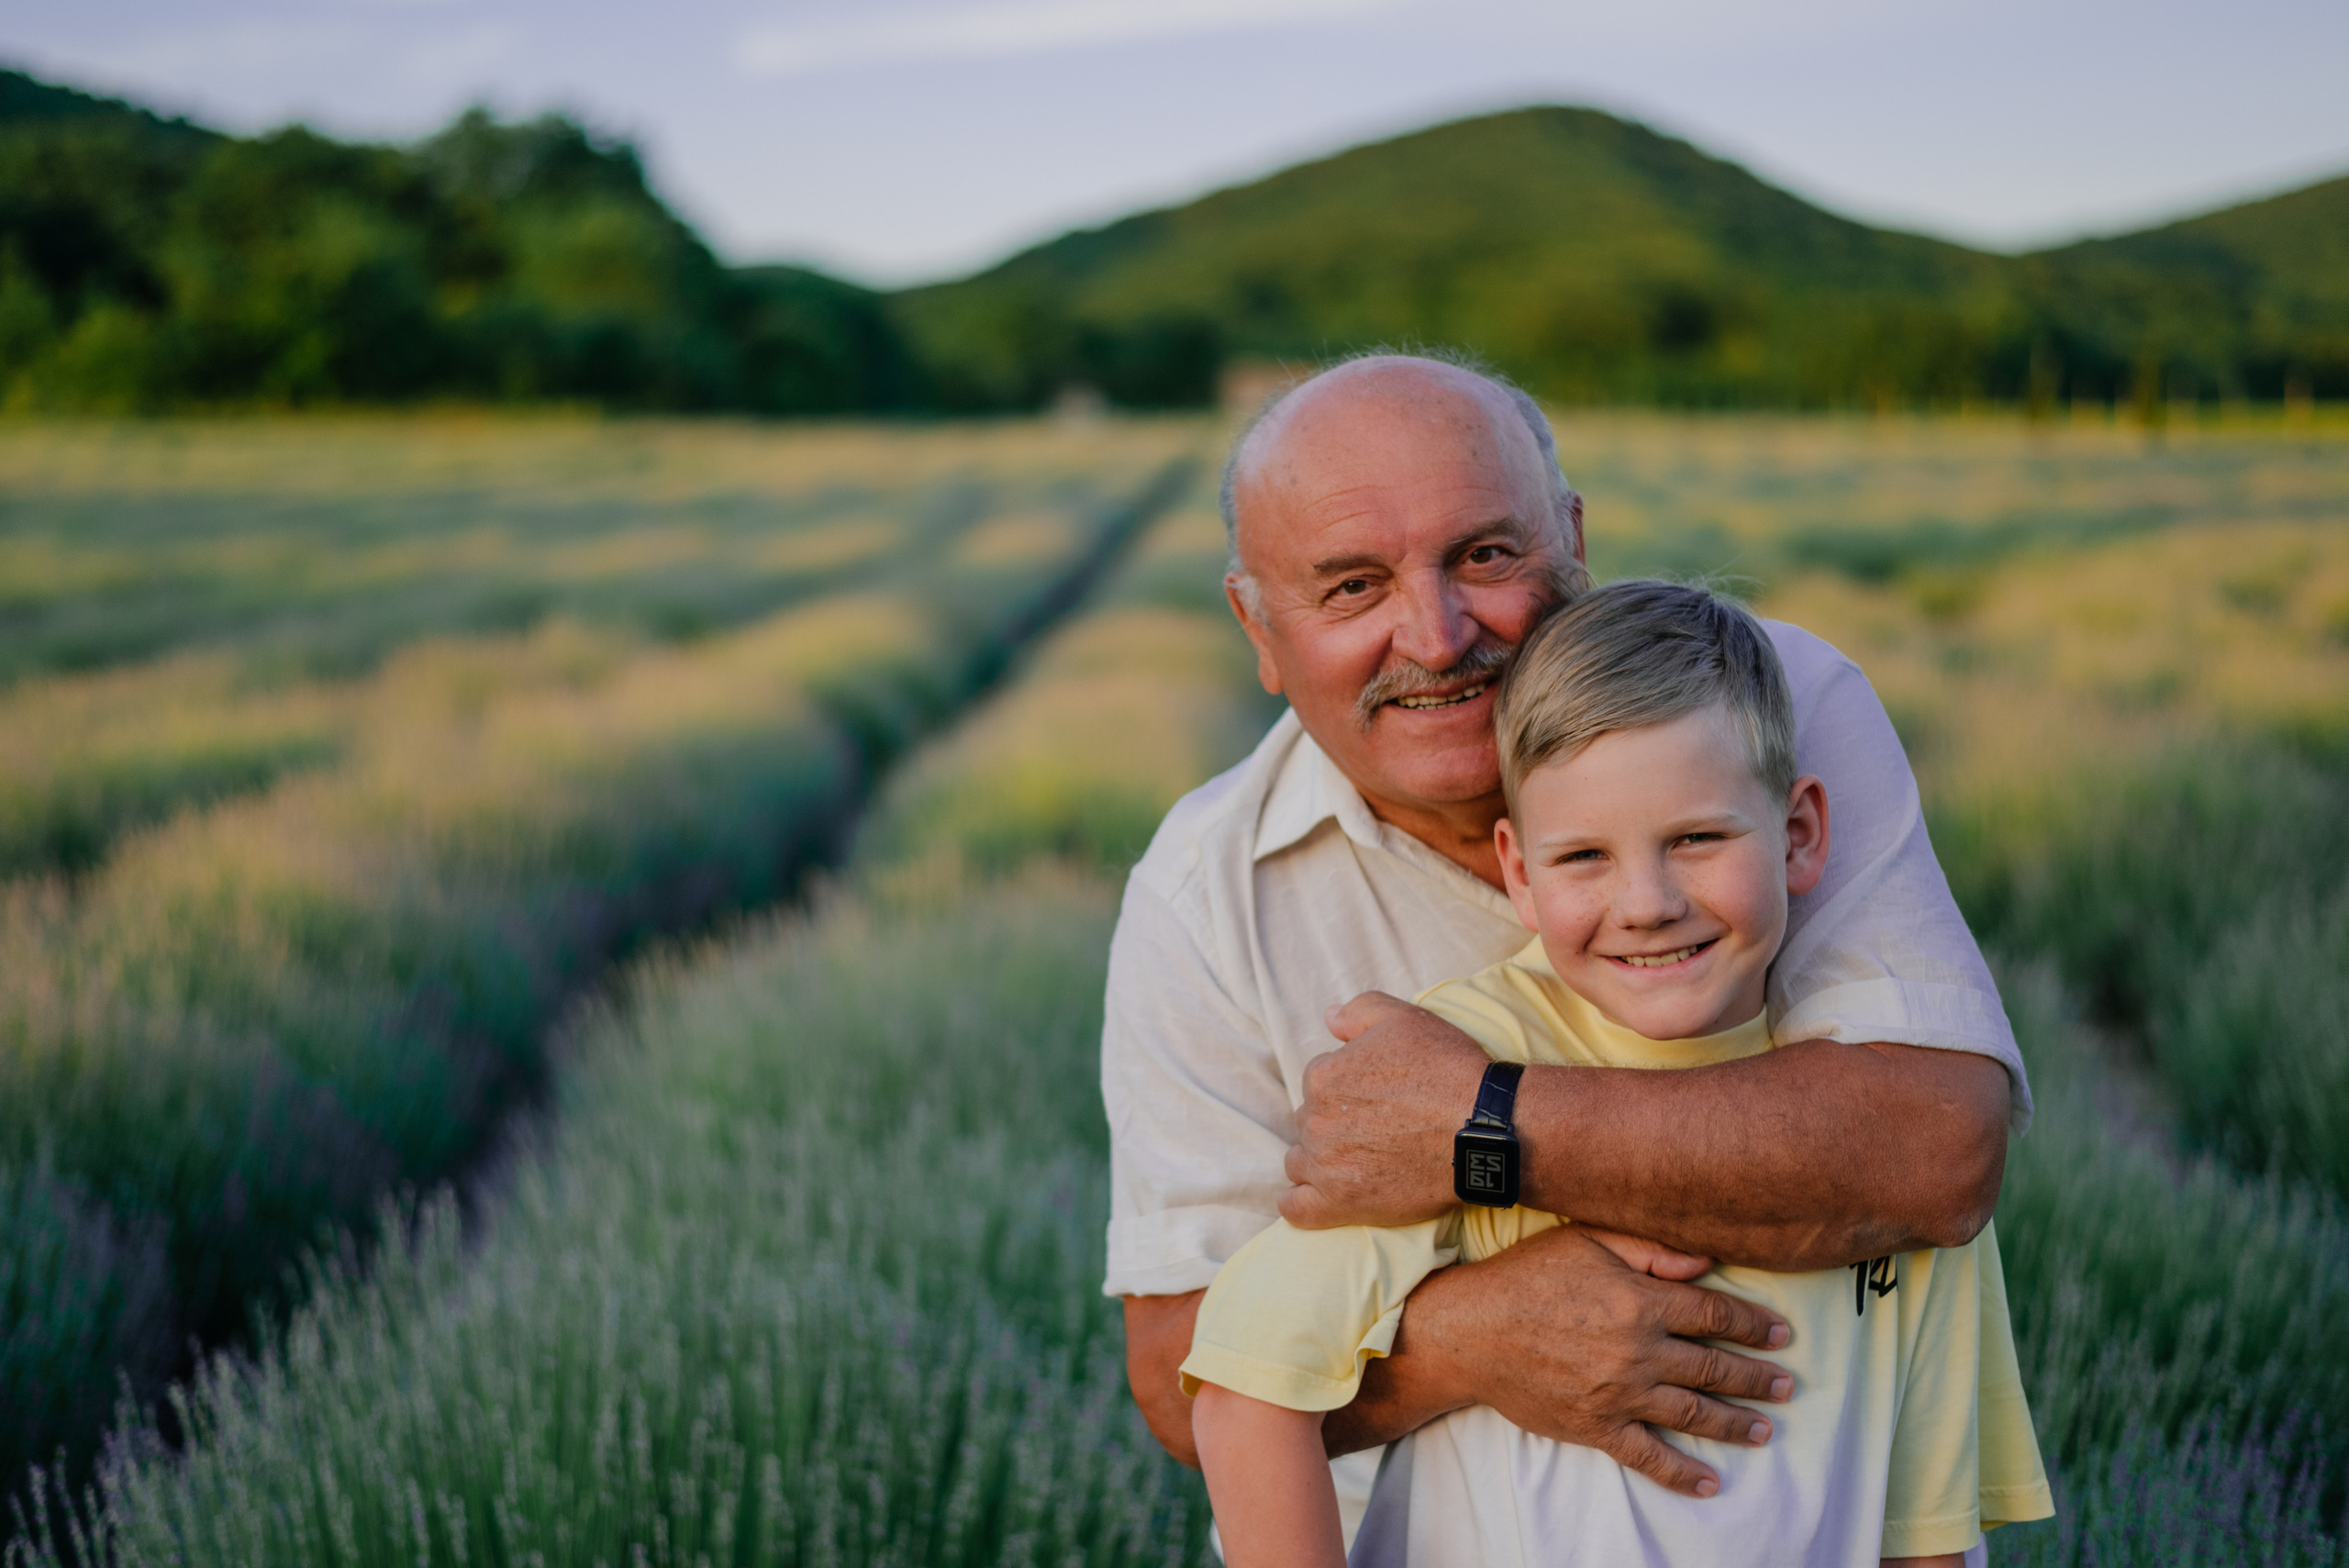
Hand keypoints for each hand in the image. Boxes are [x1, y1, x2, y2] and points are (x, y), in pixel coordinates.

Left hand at [1279, 992, 1488, 1227]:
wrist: (1483, 1129)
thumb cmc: (1449, 1070)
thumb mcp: (1405, 1018)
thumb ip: (1359, 1011)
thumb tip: (1329, 1017)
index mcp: (1324, 1076)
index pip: (1319, 1081)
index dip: (1347, 1086)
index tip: (1376, 1096)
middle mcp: (1316, 1120)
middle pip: (1310, 1122)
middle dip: (1334, 1122)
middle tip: (1376, 1128)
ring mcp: (1327, 1165)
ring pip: (1302, 1162)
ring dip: (1320, 1160)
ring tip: (1357, 1161)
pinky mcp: (1341, 1203)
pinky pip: (1297, 1209)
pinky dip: (1302, 1202)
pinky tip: (1320, 1195)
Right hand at [1397, 1223, 1794, 1497]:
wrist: (1470, 1331)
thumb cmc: (1525, 1276)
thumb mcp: (1586, 1239)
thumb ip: (1649, 1248)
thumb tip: (1706, 1263)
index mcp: (1640, 1301)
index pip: (1714, 1315)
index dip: (1753, 1325)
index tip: (1781, 1333)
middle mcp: (1638, 1351)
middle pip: (1714, 1368)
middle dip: (1756, 1378)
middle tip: (1787, 1386)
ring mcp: (1619, 1394)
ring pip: (1693, 1414)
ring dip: (1735, 1425)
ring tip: (1765, 1431)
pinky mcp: (1596, 1427)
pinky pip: (1648, 1457)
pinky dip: (1682, 1474)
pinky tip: (1710, 1483)